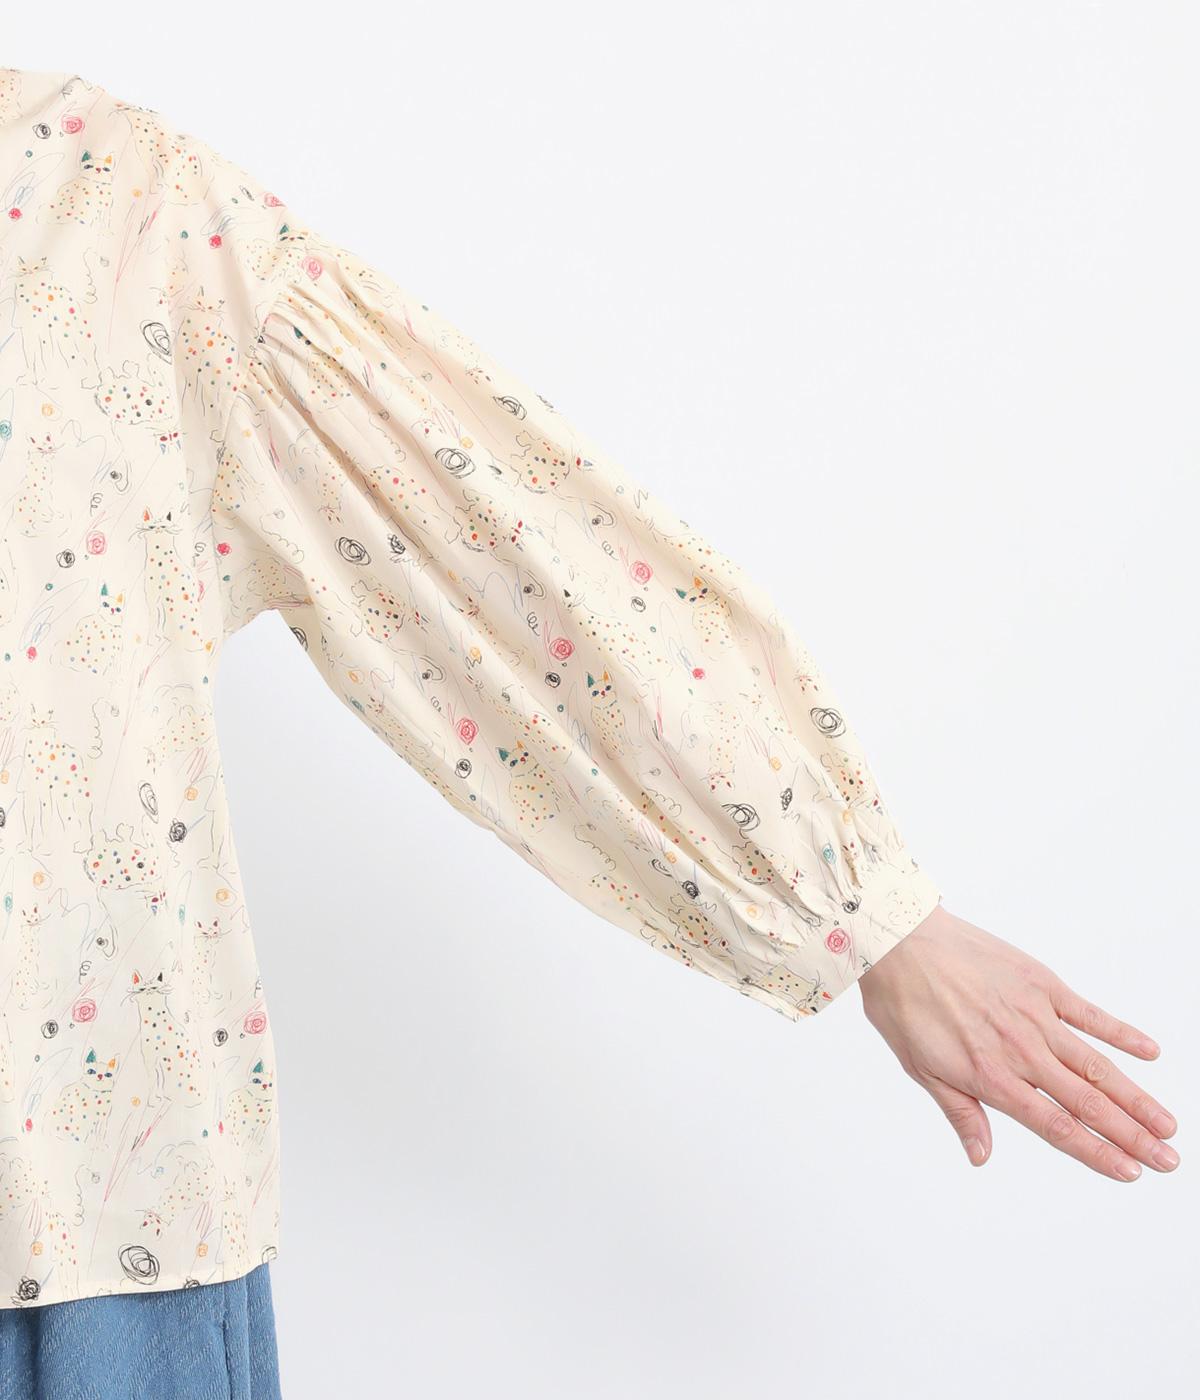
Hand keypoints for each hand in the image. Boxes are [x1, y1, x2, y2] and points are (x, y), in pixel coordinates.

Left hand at [858, 903, 1179, 1180]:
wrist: (899, 941)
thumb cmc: (903, 1003)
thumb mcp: (920, 1067)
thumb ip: (960, 1111)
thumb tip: (982, 1156)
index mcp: (990, 1076)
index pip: (1056, 1125)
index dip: (1096, 1152)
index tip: (1130, 1172)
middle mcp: (1020, 1050)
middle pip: (1087, 1101)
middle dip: (1131, 1135)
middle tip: (1168, 1159)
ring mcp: (1034, 1015)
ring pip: (1096, 1064)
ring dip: (1135, 1096)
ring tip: (1167, 1124)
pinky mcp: (1039, 983)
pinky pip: (1088, 1013)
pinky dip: (1120, 1032)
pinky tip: (1149, 1052)